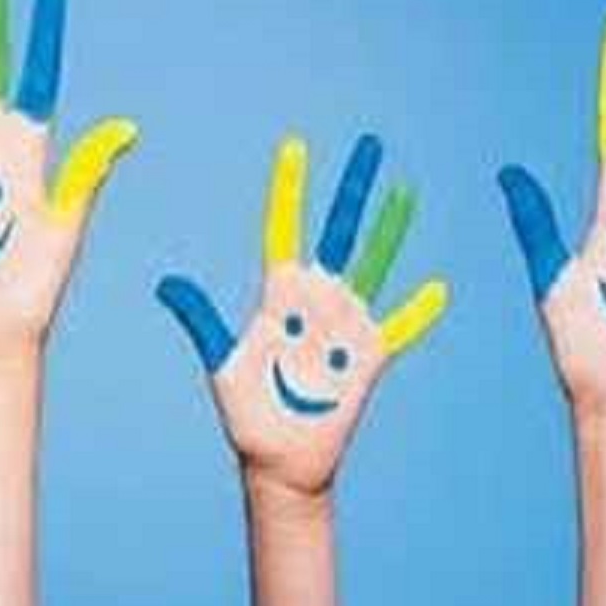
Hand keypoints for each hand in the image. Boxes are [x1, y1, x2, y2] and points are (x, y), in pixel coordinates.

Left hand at [158, 135, 447, 495]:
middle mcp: (317, 299)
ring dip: (391, 230)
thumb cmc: (247, 414)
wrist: (278, 461)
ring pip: (375, 263)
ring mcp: (346, 324)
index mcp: (279, 294)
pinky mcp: (370, 356)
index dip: (291, 188)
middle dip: (355, 188)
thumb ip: (201, 318)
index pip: (286, 227)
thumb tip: (164, 283)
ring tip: (406, 193)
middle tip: (371, 145)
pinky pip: (402, 327)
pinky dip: (419, 311)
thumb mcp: (223, 362)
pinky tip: (440, 288)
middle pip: (341, 230)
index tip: (295, 147)